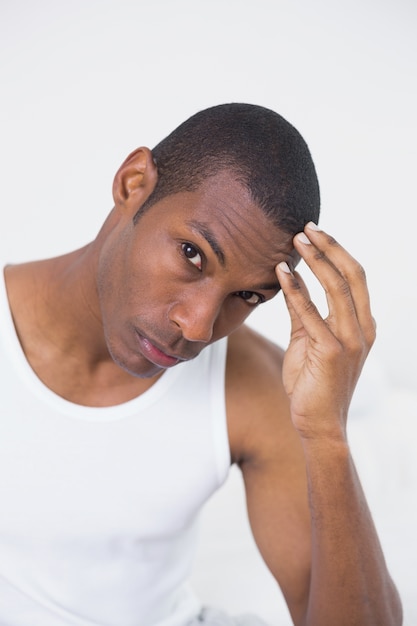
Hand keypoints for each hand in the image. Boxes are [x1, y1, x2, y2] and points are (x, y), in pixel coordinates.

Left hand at [276, 222, 375, 440]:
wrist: (318, 422)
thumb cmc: (313, 382)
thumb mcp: (308, 340)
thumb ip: (303, 312)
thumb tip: (290, 281)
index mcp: (361, 324)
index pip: (355, 277)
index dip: (337, 251)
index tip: (315, 232)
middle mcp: (362, 329)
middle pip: (351, 276)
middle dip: (329, 248)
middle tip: (306, 228)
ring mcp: (350, 341)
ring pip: (336, 289)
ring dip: (315, 261)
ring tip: (295, 240)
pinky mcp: (331, 353)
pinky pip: (311, 314)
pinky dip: (296, 290)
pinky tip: (281, 273)